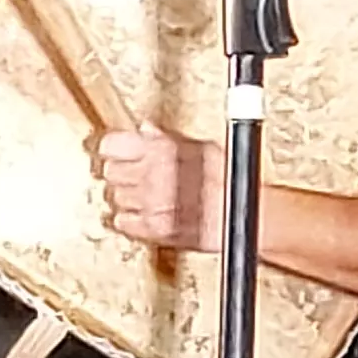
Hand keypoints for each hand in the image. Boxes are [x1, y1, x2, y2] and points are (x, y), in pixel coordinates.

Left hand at [93, 127, 223, 250]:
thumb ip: (166, 139)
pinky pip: (123, 222)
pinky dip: (128, 219)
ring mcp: (149, 204)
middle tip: (131, 174)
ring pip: (115, 197)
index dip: (112, 148)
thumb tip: (145, 129)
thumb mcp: (202, 147)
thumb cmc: (231, 180)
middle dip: (119, 172)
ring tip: (142, 194)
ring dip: (125, 196)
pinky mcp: (153, 229)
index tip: (114, 151)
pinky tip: (141, 213)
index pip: (112, 145)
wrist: (246, 215)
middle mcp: (151, 176)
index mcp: (162, 150)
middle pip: (110, 172)